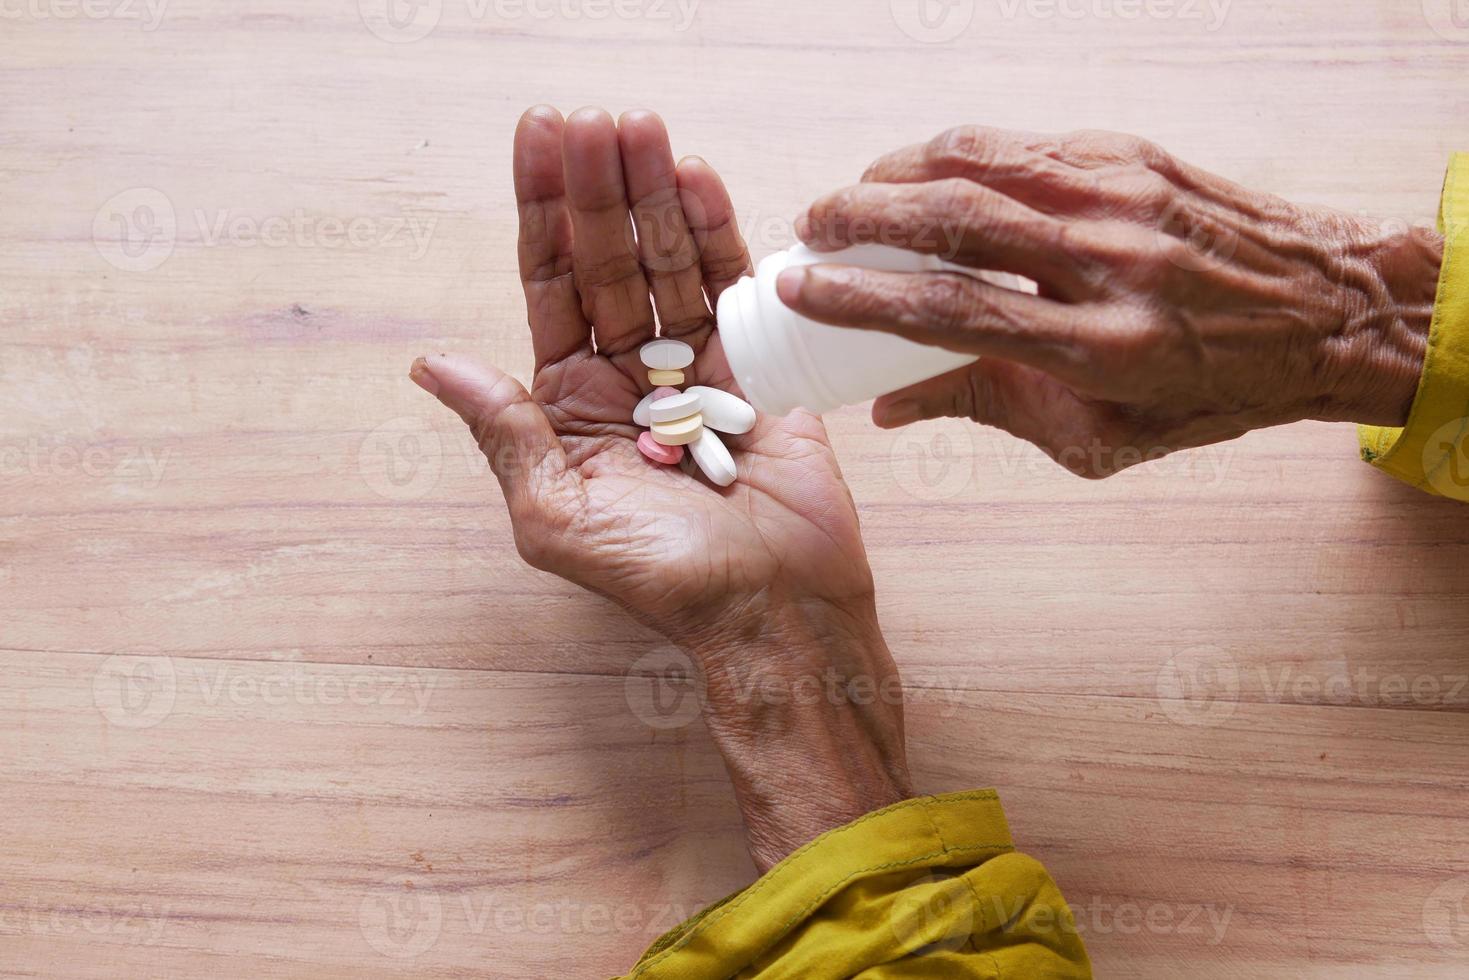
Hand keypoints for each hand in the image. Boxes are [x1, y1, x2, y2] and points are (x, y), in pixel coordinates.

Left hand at [410, 106, 910, 867]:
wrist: (772, 611)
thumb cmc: (662, 580)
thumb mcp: (556, 517)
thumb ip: (506, 432)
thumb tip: (431, 366)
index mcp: (571, 404)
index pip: (550, 287)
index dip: (541, 213)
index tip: (537, 141)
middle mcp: (628, 375)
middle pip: (606, 261)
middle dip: (597, 188)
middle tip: (592, 118)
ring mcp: (695, 366)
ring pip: (666, 262)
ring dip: (652, 194)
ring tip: (640, 126)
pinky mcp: (757, 368)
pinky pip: (731, 289)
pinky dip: (717, 232)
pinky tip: (696, 178)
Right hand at [777, 126, 1444, 477]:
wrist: (1328, 313)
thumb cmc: (1213, 390)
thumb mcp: (1100, 434)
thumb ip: (989, 409)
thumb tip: (887, 403)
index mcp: (1101, 348)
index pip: (953, 311)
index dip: (860, 299)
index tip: (801, 290)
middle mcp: (1111, 262)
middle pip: (956, 220)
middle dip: (861, 215)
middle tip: (810, 226)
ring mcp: (1124, 198)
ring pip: (984, 161)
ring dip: (900, 171)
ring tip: (854, 193)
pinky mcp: (1134, 157)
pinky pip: (1025, 145)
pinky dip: (959, 154)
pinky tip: (926, 173)